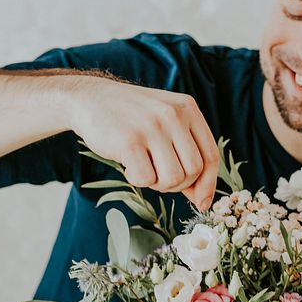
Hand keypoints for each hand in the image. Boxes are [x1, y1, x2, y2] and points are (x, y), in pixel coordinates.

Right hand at [66, 79, 218, 210]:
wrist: (90, 99)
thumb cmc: (130, 117)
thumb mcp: (164, 123)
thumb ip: (184, 152)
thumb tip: (201, 197)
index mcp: (187, 109)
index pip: (211, 156)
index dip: (209, 184)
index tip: (201, 202)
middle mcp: (173, 115)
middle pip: (194, 171)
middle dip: (178, 185)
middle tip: (159, 177)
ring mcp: (152, 127)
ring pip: (174, 178)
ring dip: (158, 184)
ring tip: (144, 169)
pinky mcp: (130, 141)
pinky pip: (146, 179)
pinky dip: (137, 179)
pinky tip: (128, 165)